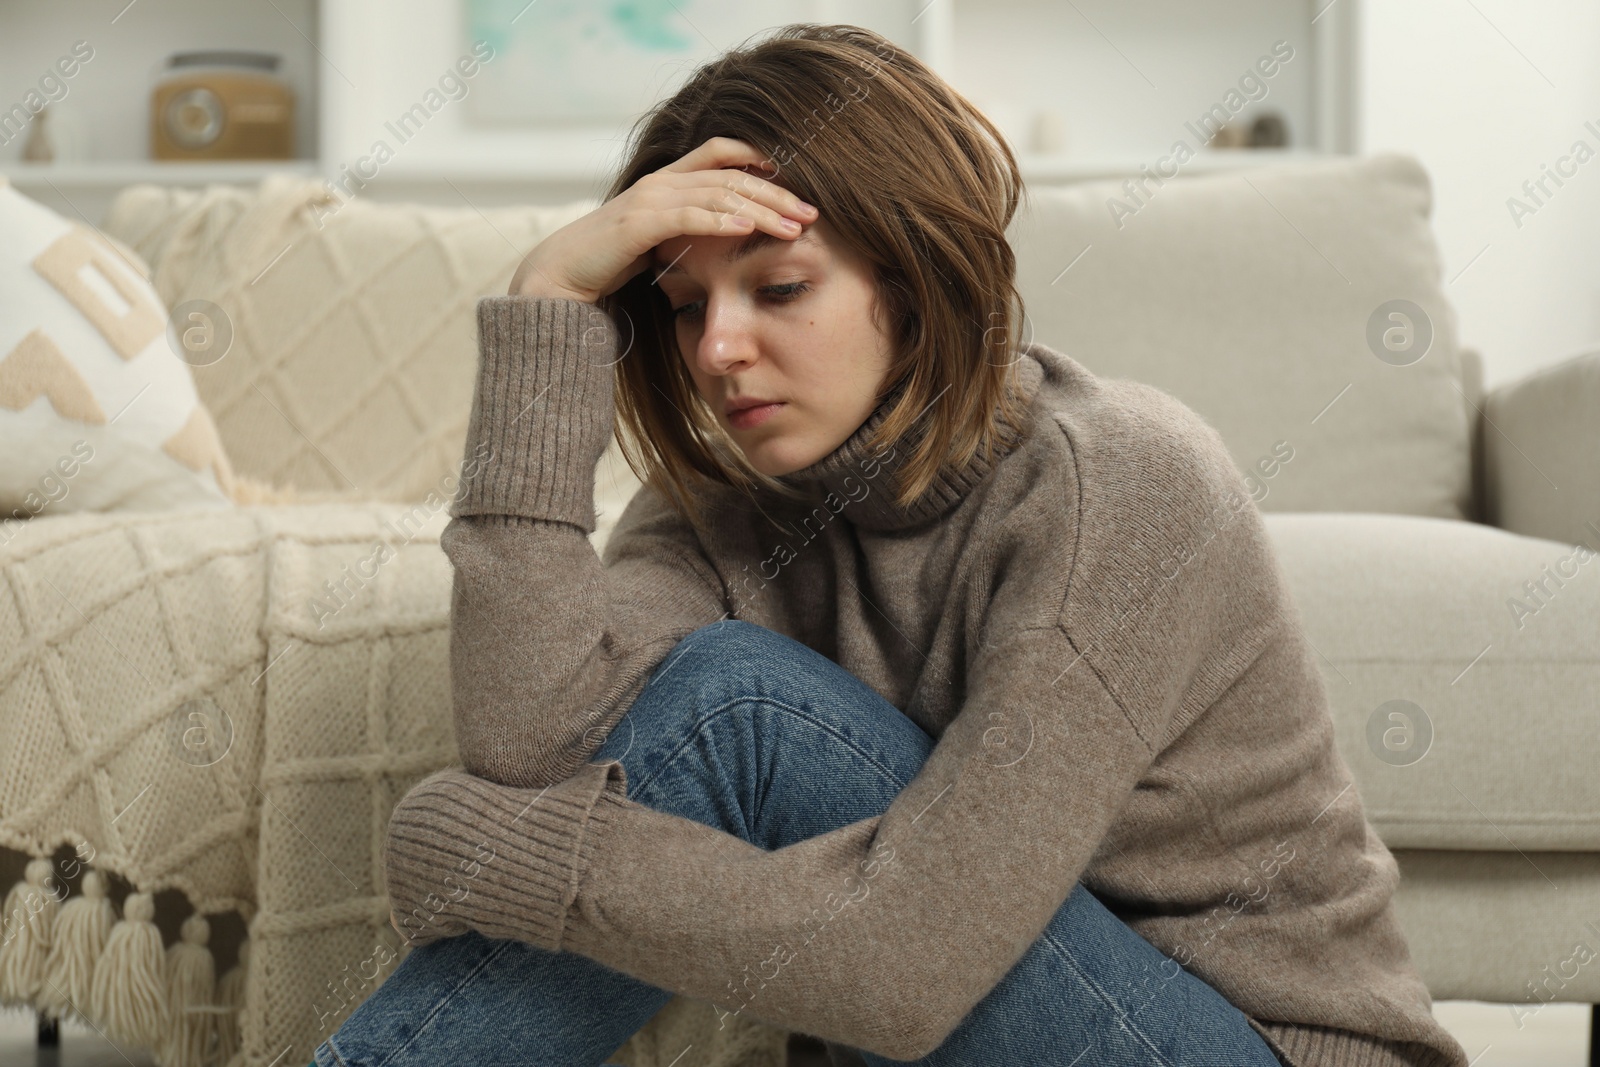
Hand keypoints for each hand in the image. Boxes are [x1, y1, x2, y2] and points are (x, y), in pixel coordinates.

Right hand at [506, 135, 819, 301]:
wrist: (560, 280)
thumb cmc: (611, 266)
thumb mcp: (659, 243)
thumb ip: (689, 234)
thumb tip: (726, 239)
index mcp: (668, 182)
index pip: (722, 153)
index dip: (759, 158)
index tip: (796, 180)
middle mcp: (662, 182)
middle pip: (732, 175)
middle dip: (776, 192)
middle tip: (811, 211)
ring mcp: (650, 200)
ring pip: (718, 194)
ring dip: (761, 209)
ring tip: (794, 226)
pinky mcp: (638, 224)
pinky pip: (689, 217)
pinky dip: (722, 222)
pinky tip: (750, 230)